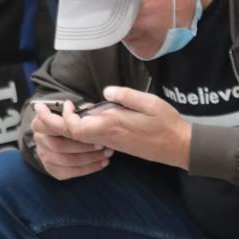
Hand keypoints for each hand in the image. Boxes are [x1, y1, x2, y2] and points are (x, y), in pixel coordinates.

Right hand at [30, 101, 113, 179]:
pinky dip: (88, 169)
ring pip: (67, 161)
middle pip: (59, 146)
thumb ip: (79, 112)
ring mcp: (44, 156)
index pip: (51, 125)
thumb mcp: (73, 111)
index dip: (68, 125)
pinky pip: (70, 172)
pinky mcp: (52, 169)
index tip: (86, 124)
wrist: (63, 137)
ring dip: (89, 158)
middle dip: (83, 147)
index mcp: (40, 123)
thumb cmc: (71, 122)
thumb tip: (91, 112)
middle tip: (102, 144)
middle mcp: (39, 140)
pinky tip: (101, 163)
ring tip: (106, 153)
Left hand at [61, 87, 191, 169]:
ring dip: (74, 124)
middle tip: (61, 106)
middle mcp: (108, 137)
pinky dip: (86, 128)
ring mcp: (111, 143)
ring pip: (83, 137)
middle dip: (63, 121)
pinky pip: (93, 138)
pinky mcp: (116, 145)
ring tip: (77, 108)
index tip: (69, 104)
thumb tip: (106, 91)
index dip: (68, 118)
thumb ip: (126, 96)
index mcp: (113, 125)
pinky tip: (93, 115)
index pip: (77, 128)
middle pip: (74, 134)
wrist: (177, 147)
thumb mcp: (150, 102)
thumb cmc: (166, 123)